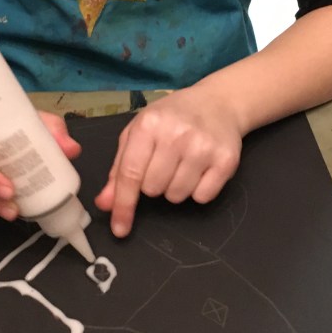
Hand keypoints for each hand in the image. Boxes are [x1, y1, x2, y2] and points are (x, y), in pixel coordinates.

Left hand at [95, 87, 241, 237]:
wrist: (218, 103)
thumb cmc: (172, 118)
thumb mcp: (139, 133)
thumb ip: (119, 169)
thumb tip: (105, 203)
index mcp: (149, 125)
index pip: (130, 174)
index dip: (123, 205)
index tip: (119, 229)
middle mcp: (177, 135)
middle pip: (153, 189)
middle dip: (154, 184)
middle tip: (164, 163)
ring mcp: (203, 147)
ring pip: (177, 196)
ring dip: (175, 188)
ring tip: (182, 164)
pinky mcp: (226, 160)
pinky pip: (202, 197)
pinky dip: (198, 190)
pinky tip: (200, 169)